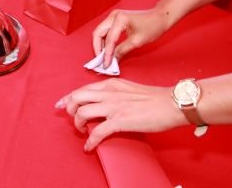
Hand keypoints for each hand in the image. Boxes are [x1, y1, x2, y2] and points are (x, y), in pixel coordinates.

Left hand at [55, 79, 186, 150]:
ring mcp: (113, 106)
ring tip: (83, 132)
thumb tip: (104, 104)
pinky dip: (90, 141)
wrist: (171, 104)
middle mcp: (108, 92)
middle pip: (76, 98)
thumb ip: (114, 94)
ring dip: (78, 125)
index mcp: (110, 84)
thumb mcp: (128, 89)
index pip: (81, 89)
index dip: (68, 97)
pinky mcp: (120, 120)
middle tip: (73, 120)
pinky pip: (97, 132)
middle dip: (69, 110)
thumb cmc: (154, 99)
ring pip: (82, 112)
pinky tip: (89, 146)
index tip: (60, 104)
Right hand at [91, 6, 171, 67]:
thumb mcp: (137, 42)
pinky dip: (105, 41)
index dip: (106, 54)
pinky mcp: (115, 19)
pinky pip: (105, 31)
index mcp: (120, 19)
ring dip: (100, 45)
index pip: (109, 39)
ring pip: (100, 32)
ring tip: (103, 57)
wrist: (160, 17)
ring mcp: (113, 16)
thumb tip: (112, 60)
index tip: (106, 65)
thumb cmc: (152, 27)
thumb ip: (122, 50)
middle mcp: (114, 15)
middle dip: (98, 48)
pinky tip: (107, 50)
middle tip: (100, 61)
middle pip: (98, 33)